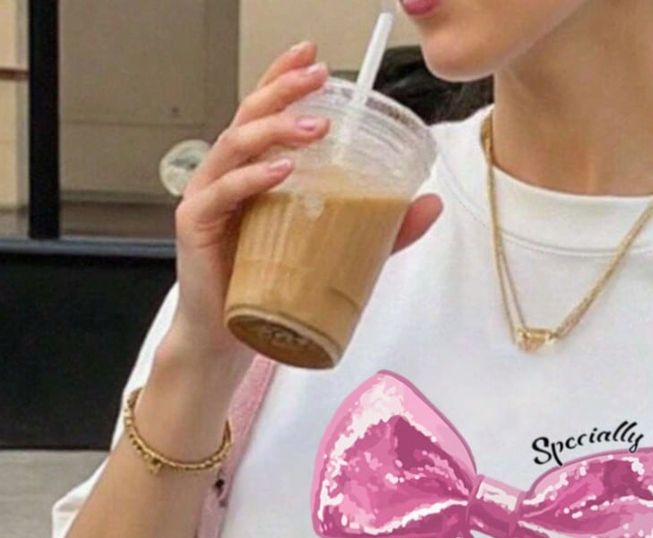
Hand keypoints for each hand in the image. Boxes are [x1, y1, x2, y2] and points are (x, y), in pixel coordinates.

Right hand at [168, 38, 441, 365]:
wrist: (226, 340)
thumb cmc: (267, 289)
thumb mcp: (331, 250)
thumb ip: (377, 226)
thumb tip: (429, 204)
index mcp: (252, 172)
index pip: (264, 112)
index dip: (283, 78)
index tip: (312, 56)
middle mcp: (227, 175)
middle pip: (249, 116)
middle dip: (284, 91)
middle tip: (319, 78)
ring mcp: (209, 198)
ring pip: (236, 145)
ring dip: (276, 130)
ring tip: (316, 128)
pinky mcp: (197, 227)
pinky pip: (223, 192)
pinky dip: (252, 179)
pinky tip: (280, 172)